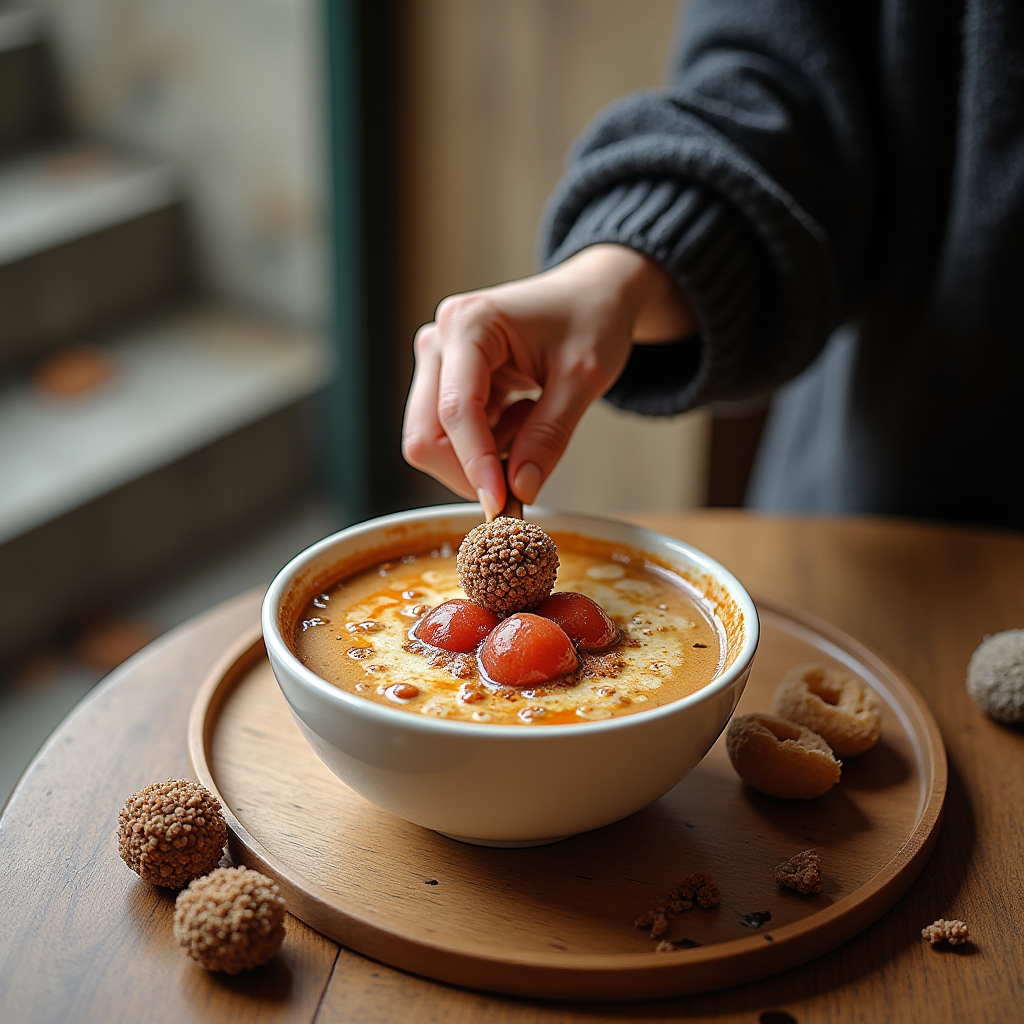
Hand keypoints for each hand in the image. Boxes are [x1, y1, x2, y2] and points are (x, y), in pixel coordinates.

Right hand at [402, 243, 695, 517]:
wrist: (591, 296)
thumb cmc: (591, 320)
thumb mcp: (584, 379)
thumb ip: (549, 436)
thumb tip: (520, 489)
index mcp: (469, 324)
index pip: (456, 410)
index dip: (475, 464)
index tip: (501, 505)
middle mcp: (439, 340)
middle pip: (427, 434)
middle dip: (470, 469)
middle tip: (523, 478)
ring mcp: (437, 362)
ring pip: (433, 441)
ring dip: (482, 456)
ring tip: (531, 422)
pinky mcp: (444, 382)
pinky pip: (450, 437)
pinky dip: (487, 446)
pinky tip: (521, 416)